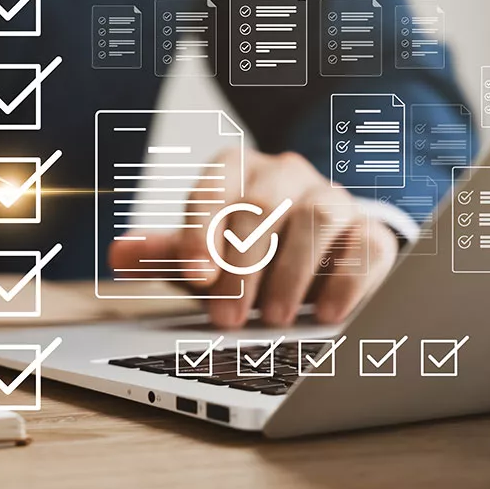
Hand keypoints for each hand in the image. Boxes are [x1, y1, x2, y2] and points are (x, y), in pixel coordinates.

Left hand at [108, 149, 397, 328]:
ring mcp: (331, 196)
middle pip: (262, 207)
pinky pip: (365, 245)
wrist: (312, 248)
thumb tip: (119, 253)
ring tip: (273, 318)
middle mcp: (284, 174)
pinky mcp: (370, 228)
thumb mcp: (202, 249)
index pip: (212, 190)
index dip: (201, 232)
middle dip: (242, 267)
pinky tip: (326, 314)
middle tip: (227, 318)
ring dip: (293, 272)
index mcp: (234, 170)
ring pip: (317, 218)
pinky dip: (348, 281)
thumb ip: (165, 252)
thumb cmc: (245, 248)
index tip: (195, 275)